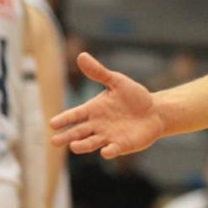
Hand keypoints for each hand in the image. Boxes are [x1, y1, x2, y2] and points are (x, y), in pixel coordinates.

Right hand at [51, 53, 166, 157]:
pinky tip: (105, 152)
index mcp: (92, 110)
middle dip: (66, 136)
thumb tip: (81, 55)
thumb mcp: (117, 81)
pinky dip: (109, 151)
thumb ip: (99, 72)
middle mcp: (96, 125)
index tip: (52, 123)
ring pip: (91, 143)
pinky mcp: (122, 145)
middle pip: (78, 132)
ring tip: (74, 146)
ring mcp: (108, 136)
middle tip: (54, 141)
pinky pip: (113, 149)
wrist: (155, 111)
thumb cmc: (133, 96)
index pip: (74, 115)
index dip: (64, 119)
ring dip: (83, 145)